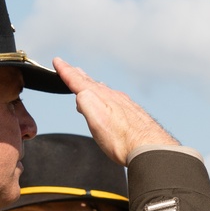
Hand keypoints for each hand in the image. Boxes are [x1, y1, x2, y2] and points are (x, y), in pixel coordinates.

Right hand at [52, 58, 178, 164]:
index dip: (66, 71)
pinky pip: (117, 99)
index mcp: (101, 98)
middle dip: (79, 76)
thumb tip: (80, 94)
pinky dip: (108, 96)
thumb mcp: (96, 120)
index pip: (79, 81)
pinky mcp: (134, 114)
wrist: (151, 149)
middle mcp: (114, 98)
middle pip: (92, 84)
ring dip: (94, 85)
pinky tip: (111, 102)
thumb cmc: (123, 140)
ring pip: (105, 91)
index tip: (58, 62)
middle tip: (71, 68)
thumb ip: (85, 103)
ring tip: (88, 82)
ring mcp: (125, 105)